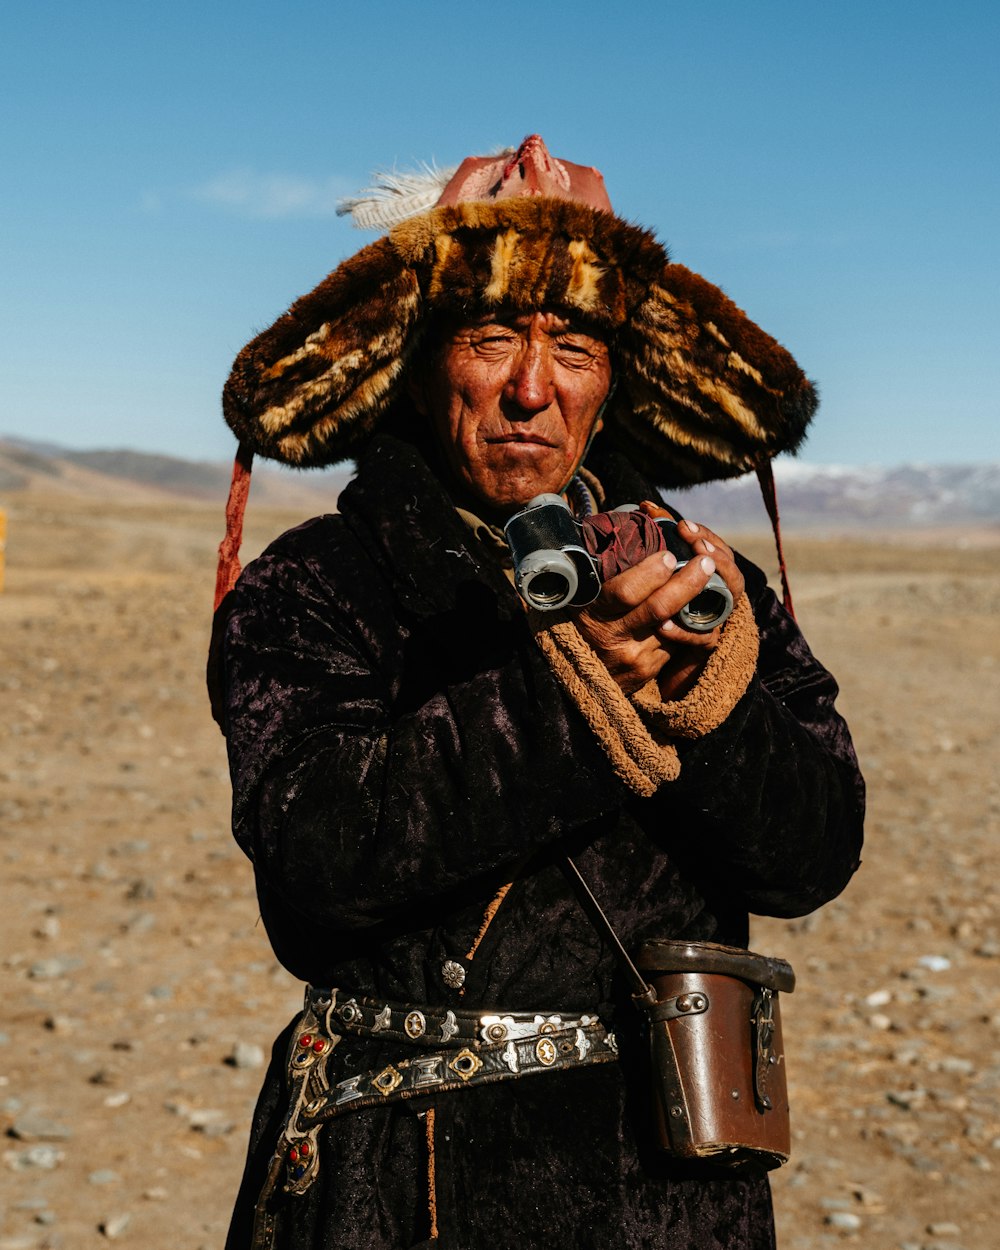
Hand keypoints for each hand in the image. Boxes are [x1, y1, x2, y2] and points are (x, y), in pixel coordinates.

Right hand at [573, 515, 744, 698]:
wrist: (576, 671)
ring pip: (674, 626)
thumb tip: (626, 527)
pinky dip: (684, 625)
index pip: (626, 592)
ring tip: (708, 579)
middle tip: (705, 561)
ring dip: (694, 602)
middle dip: (688, 582)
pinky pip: (674, 643)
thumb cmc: (580, 617)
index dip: (651, 573)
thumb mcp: (581, 593)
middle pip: (659, 608)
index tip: (669, 555)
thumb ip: (602, 566)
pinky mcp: (647, 671)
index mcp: (592, 610)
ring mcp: (632, 657)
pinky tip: (691, 610)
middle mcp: (612, 636)